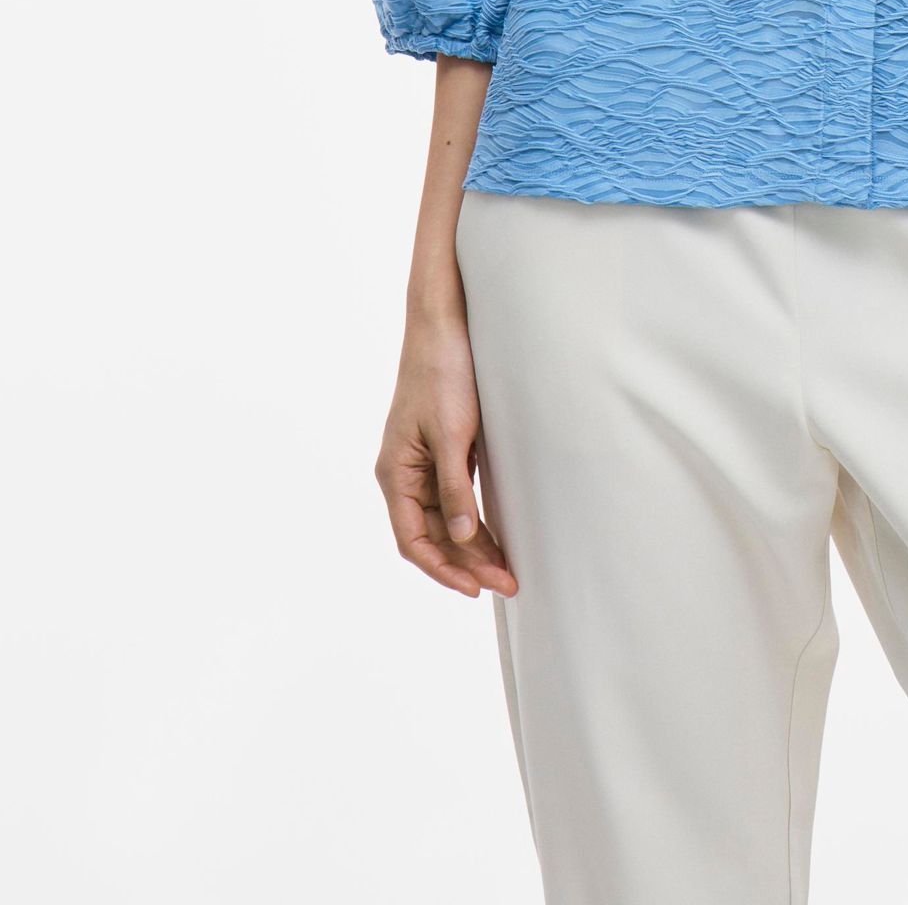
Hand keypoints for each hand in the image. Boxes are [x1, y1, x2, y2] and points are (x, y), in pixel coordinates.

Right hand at [374, 309, 518, 598]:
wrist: (444, 324)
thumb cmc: (441, 373)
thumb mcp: (452, 433)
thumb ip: (455, 487)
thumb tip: (463, 538)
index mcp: (396, 473)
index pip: (414, 540)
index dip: (442, 569)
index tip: (475, 588)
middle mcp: (404, 474)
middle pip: (433, 535)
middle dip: (466, 563)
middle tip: (507, 581)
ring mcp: (423, 462)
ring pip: (447, 519)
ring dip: (474, 545)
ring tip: (506, 568)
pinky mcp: (443, 449)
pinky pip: (456, 496)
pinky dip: (474, 518)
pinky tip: (495, 533)